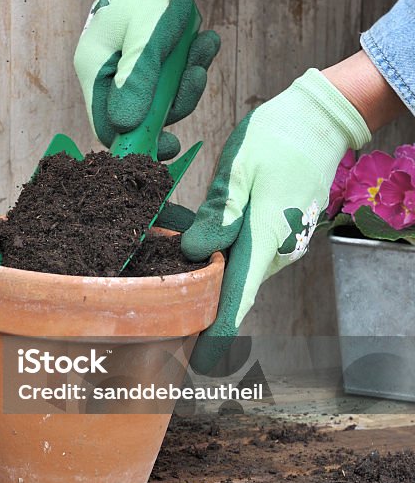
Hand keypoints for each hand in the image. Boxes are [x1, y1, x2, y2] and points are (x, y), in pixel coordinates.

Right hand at [74, 0, 220, 160]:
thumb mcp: (148, 36)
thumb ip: (136, 83)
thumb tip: (125, 128)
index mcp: (93, 68)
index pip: (107, 126)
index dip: (137, 141)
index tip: (172, 144)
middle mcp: (106, 70)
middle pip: (139, 114)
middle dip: (174, 99)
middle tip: (195, 74)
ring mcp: (127, 62)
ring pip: (160, 94)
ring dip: (187, 75)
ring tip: (203, 44)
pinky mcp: (147, 53)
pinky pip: (170, 73)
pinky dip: (190, 59)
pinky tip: (203, 38)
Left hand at [182, 69, 371, 372]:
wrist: (320, 120)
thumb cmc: (278, 138)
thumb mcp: (240, 169)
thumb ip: (218, 213)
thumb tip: (194, 253)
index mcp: (265, 237)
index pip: (239, 297)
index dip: (218, 332)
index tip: (200, 363)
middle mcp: (277, 249)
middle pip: (232, 288)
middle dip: (199, 302)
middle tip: (161, 314)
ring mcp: (281, 242)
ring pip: (235, 269)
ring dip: (203, 271)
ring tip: (163, 260)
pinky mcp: (278, 232)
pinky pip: (243, 251)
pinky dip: (217, 250)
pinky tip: (188, 231)